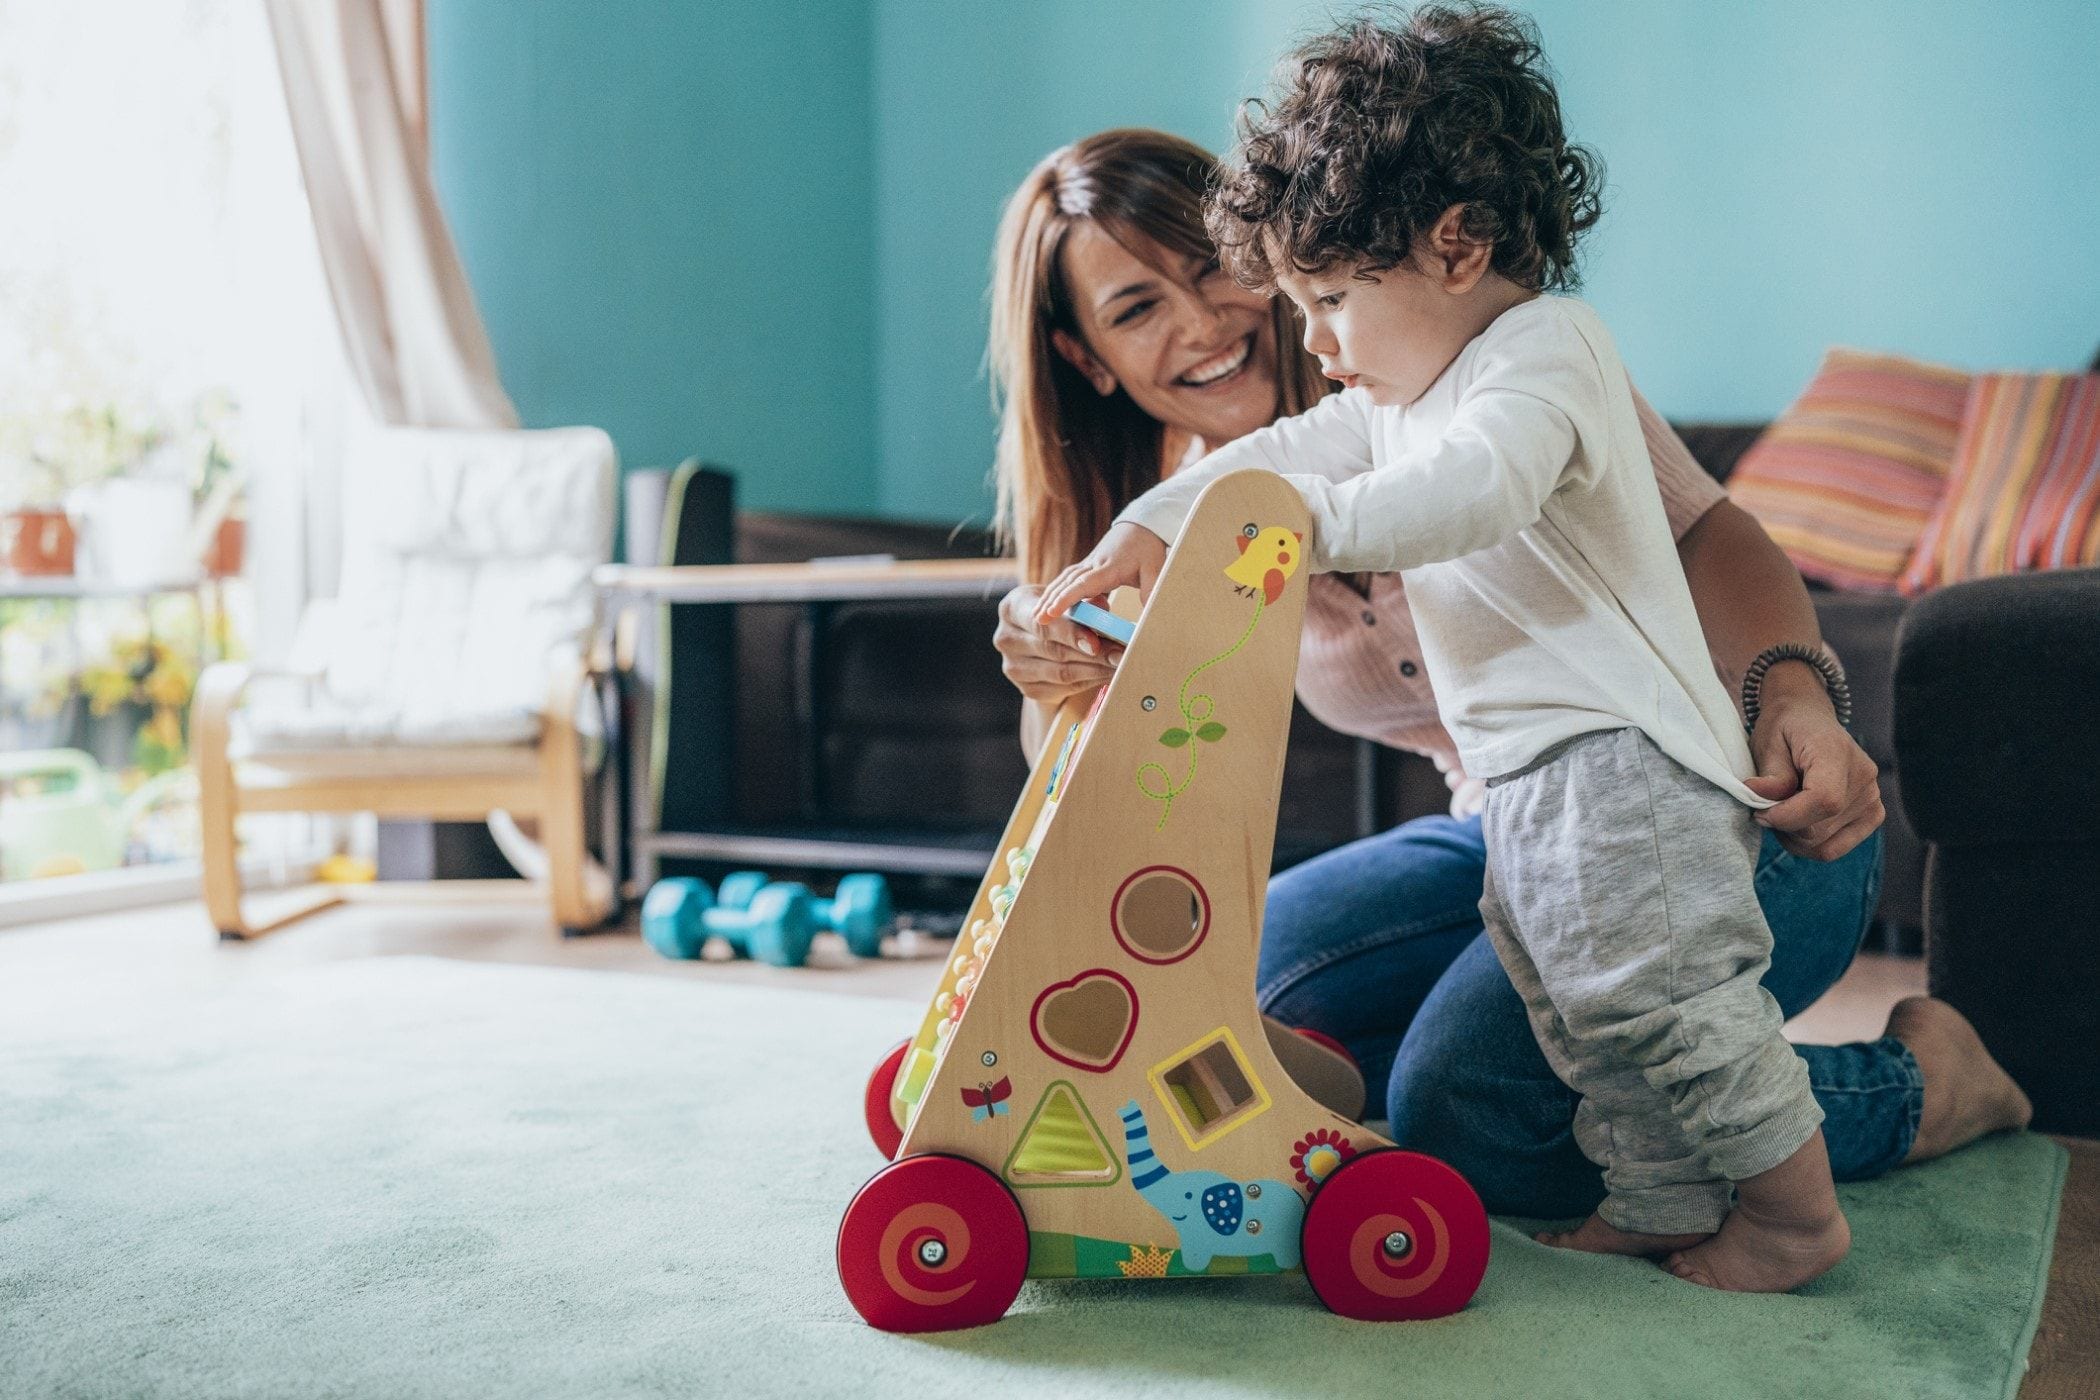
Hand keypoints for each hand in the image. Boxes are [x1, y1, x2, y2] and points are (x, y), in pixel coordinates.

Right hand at [993, 583, 1117, 707]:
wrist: (1044, 638)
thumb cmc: (1059, 613)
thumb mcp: (1068, 600)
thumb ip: (1085, 602)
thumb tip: (1102, 609)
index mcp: (1012, 608)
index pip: (1042, 624)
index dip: (1070, 633)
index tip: (1096, 642)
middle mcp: (1005, 638)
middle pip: (1052, 650)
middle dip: (1091, 654)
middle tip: (1120, 654)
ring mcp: (1013, 667)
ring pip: (1060, 673)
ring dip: (1094, 669)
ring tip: (1119, 664)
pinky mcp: (1026, 689)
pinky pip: (1063, 688)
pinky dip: (1089, 681)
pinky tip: (1107, 674)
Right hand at [1032, 522, 1168, 652]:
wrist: (1142, 526)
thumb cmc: (1148, 548)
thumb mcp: (1156, 568)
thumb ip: (1151, 590)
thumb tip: (1149, 614)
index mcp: (1110, 567)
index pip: (1085, 584)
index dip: (1068, 598)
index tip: (1053, 611)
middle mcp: (1094, 565)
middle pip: (1068, 583)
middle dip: (1051, 600)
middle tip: (1037, 620)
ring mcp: (1088, 564)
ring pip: (1064, 580)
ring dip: (1049, 596)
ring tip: (1036, 615)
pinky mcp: (1087, 566)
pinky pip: (1067, 578)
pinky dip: (1055, 590)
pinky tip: (1046, 603)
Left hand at [1741, 663, 1883, 859]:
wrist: (1808, 718)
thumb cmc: (1784, 729)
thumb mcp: (1767, 742)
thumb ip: (1770, 775)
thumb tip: (1761, 798)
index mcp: (1837, 753)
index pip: (1824, 800)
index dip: (1787, 816)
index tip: (1760, 812)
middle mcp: (1863, 777)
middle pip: (1819, 829)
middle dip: (1784, 827)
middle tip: (1766, 807)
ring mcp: (1872, 797)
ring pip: (1825, 845)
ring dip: (1794, 838)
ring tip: (1783, 812)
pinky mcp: (1872, 814)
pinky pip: (1837, 847)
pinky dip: (1811, 843)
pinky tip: (1798, 822)